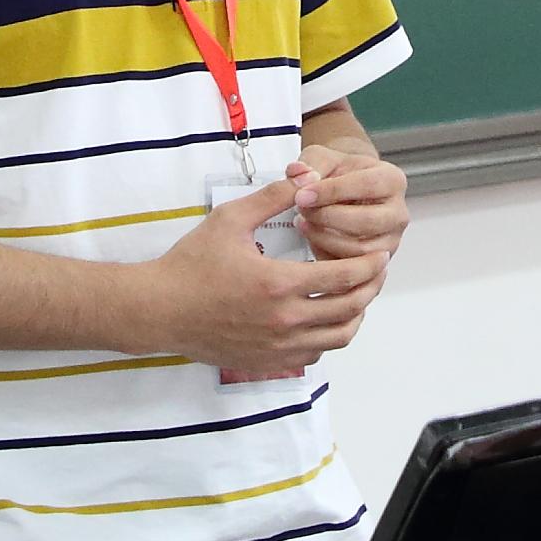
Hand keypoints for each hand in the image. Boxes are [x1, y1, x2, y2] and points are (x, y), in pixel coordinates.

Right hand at [133, 175, 384, 382]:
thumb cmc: (191, 263)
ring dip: (355, 316)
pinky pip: (315, 355)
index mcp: (279, 285)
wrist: (160, 310)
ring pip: (337, 338)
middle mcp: (284, 322)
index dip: (370, 266)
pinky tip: (325, 317)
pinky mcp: (267, 361)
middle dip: (370, 289)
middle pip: (350, 310)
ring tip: (357, 296)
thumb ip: (273, 198)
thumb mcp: (230, 219)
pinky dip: (329, 337)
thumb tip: (308, 179)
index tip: (380, 256)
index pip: (344, 278)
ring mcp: (277, 346)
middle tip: (375, 272)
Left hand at [289, 138, 409, 268]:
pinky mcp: (375, 264)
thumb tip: (299, 174)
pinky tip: (310, 238)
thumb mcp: (324, 158)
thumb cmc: (337, 174)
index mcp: (392, 180)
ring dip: (324, 238)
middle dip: (328, 217)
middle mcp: (397, 213)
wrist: (342, 190)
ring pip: (360, 251)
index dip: (331, 191)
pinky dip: (326, 255)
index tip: (303, 195)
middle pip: (367, 222)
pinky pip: (352, 270)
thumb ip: (311, 164)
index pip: (366, 186)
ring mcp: (390, 241)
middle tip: (302, 210)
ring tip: (303, 223)